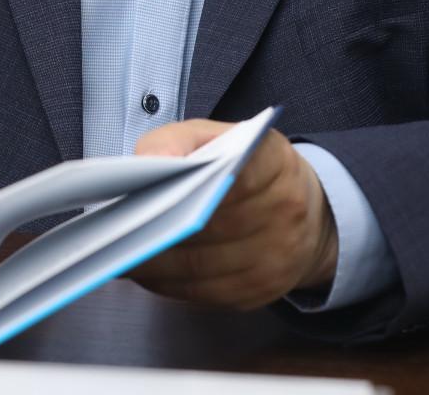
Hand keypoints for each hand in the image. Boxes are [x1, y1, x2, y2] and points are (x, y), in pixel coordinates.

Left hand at [128, 121, 337, 310]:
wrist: (313, 216)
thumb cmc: (253, 170)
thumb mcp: (223, 135)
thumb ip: (181, 139)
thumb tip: (145, 163)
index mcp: (275, 162)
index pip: (231, 168)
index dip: (186, 176)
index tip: (145, 181)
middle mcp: (284, 211)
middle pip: (208, 224)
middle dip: (157, 225)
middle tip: (115, 223)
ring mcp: (275, 257)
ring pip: (199, 265)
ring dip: (153, 260)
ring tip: (118, 247)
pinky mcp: (259, 293)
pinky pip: (202, 293)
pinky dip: (166, 282)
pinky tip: (144, 267)